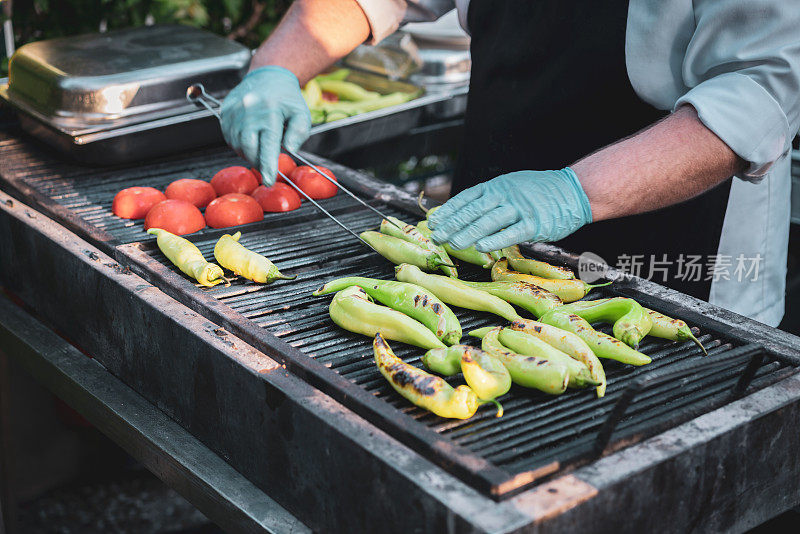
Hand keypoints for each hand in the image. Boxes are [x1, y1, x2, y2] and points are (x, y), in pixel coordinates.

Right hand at [220, 66, 310, 185]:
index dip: (268, 166)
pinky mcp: (225, 112)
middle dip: (258, 161)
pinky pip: (229, 137)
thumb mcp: (302, 113)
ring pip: (237, 144)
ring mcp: (234, 111)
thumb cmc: (286, 97)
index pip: (267, 145)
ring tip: (260, 148)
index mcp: (269, 111)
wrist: (268, 76)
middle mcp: (249, 110)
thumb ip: (299, 133)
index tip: (268, 180)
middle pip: (249, 148)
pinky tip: (250, 140)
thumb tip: (289, 149)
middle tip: (267, 164)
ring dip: (248, 153)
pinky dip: (239, 144)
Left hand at [428, 168, 592, 251]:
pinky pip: (512, 232)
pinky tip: (481, 247)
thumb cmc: (538, 192)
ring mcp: (520, 208)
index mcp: (497, 186)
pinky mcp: (535, 223)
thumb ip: (490, 199)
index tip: (433, 221)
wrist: (573, 190)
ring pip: (489, 221)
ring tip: (453, 243)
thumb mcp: (511, 187)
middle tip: (436, 236)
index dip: (448, 210)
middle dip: (452, 224)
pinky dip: (495, 240)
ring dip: (469, 233)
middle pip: (473, 211)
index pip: (466, 198)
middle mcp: (505, 195)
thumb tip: (464, 213)